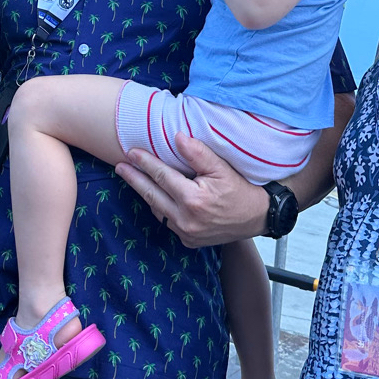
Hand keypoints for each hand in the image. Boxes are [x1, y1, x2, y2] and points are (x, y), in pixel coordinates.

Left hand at [114, 135, 269, 245]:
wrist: (258, 217)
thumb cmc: (241, 189)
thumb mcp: (222, 168)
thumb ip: (198, 153)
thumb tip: (177, 137)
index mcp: (193, 200)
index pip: (162, 177)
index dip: (145, 163)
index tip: (131, 152)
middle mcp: (186, 220)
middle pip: (152, 195)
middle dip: (134, 179)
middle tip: (120, 166)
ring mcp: (186, 233)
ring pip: (157, 210)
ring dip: (145, 194)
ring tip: (133, 178)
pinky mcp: (189, 241)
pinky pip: (167, 221)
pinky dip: (160, 207)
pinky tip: (155, 196)